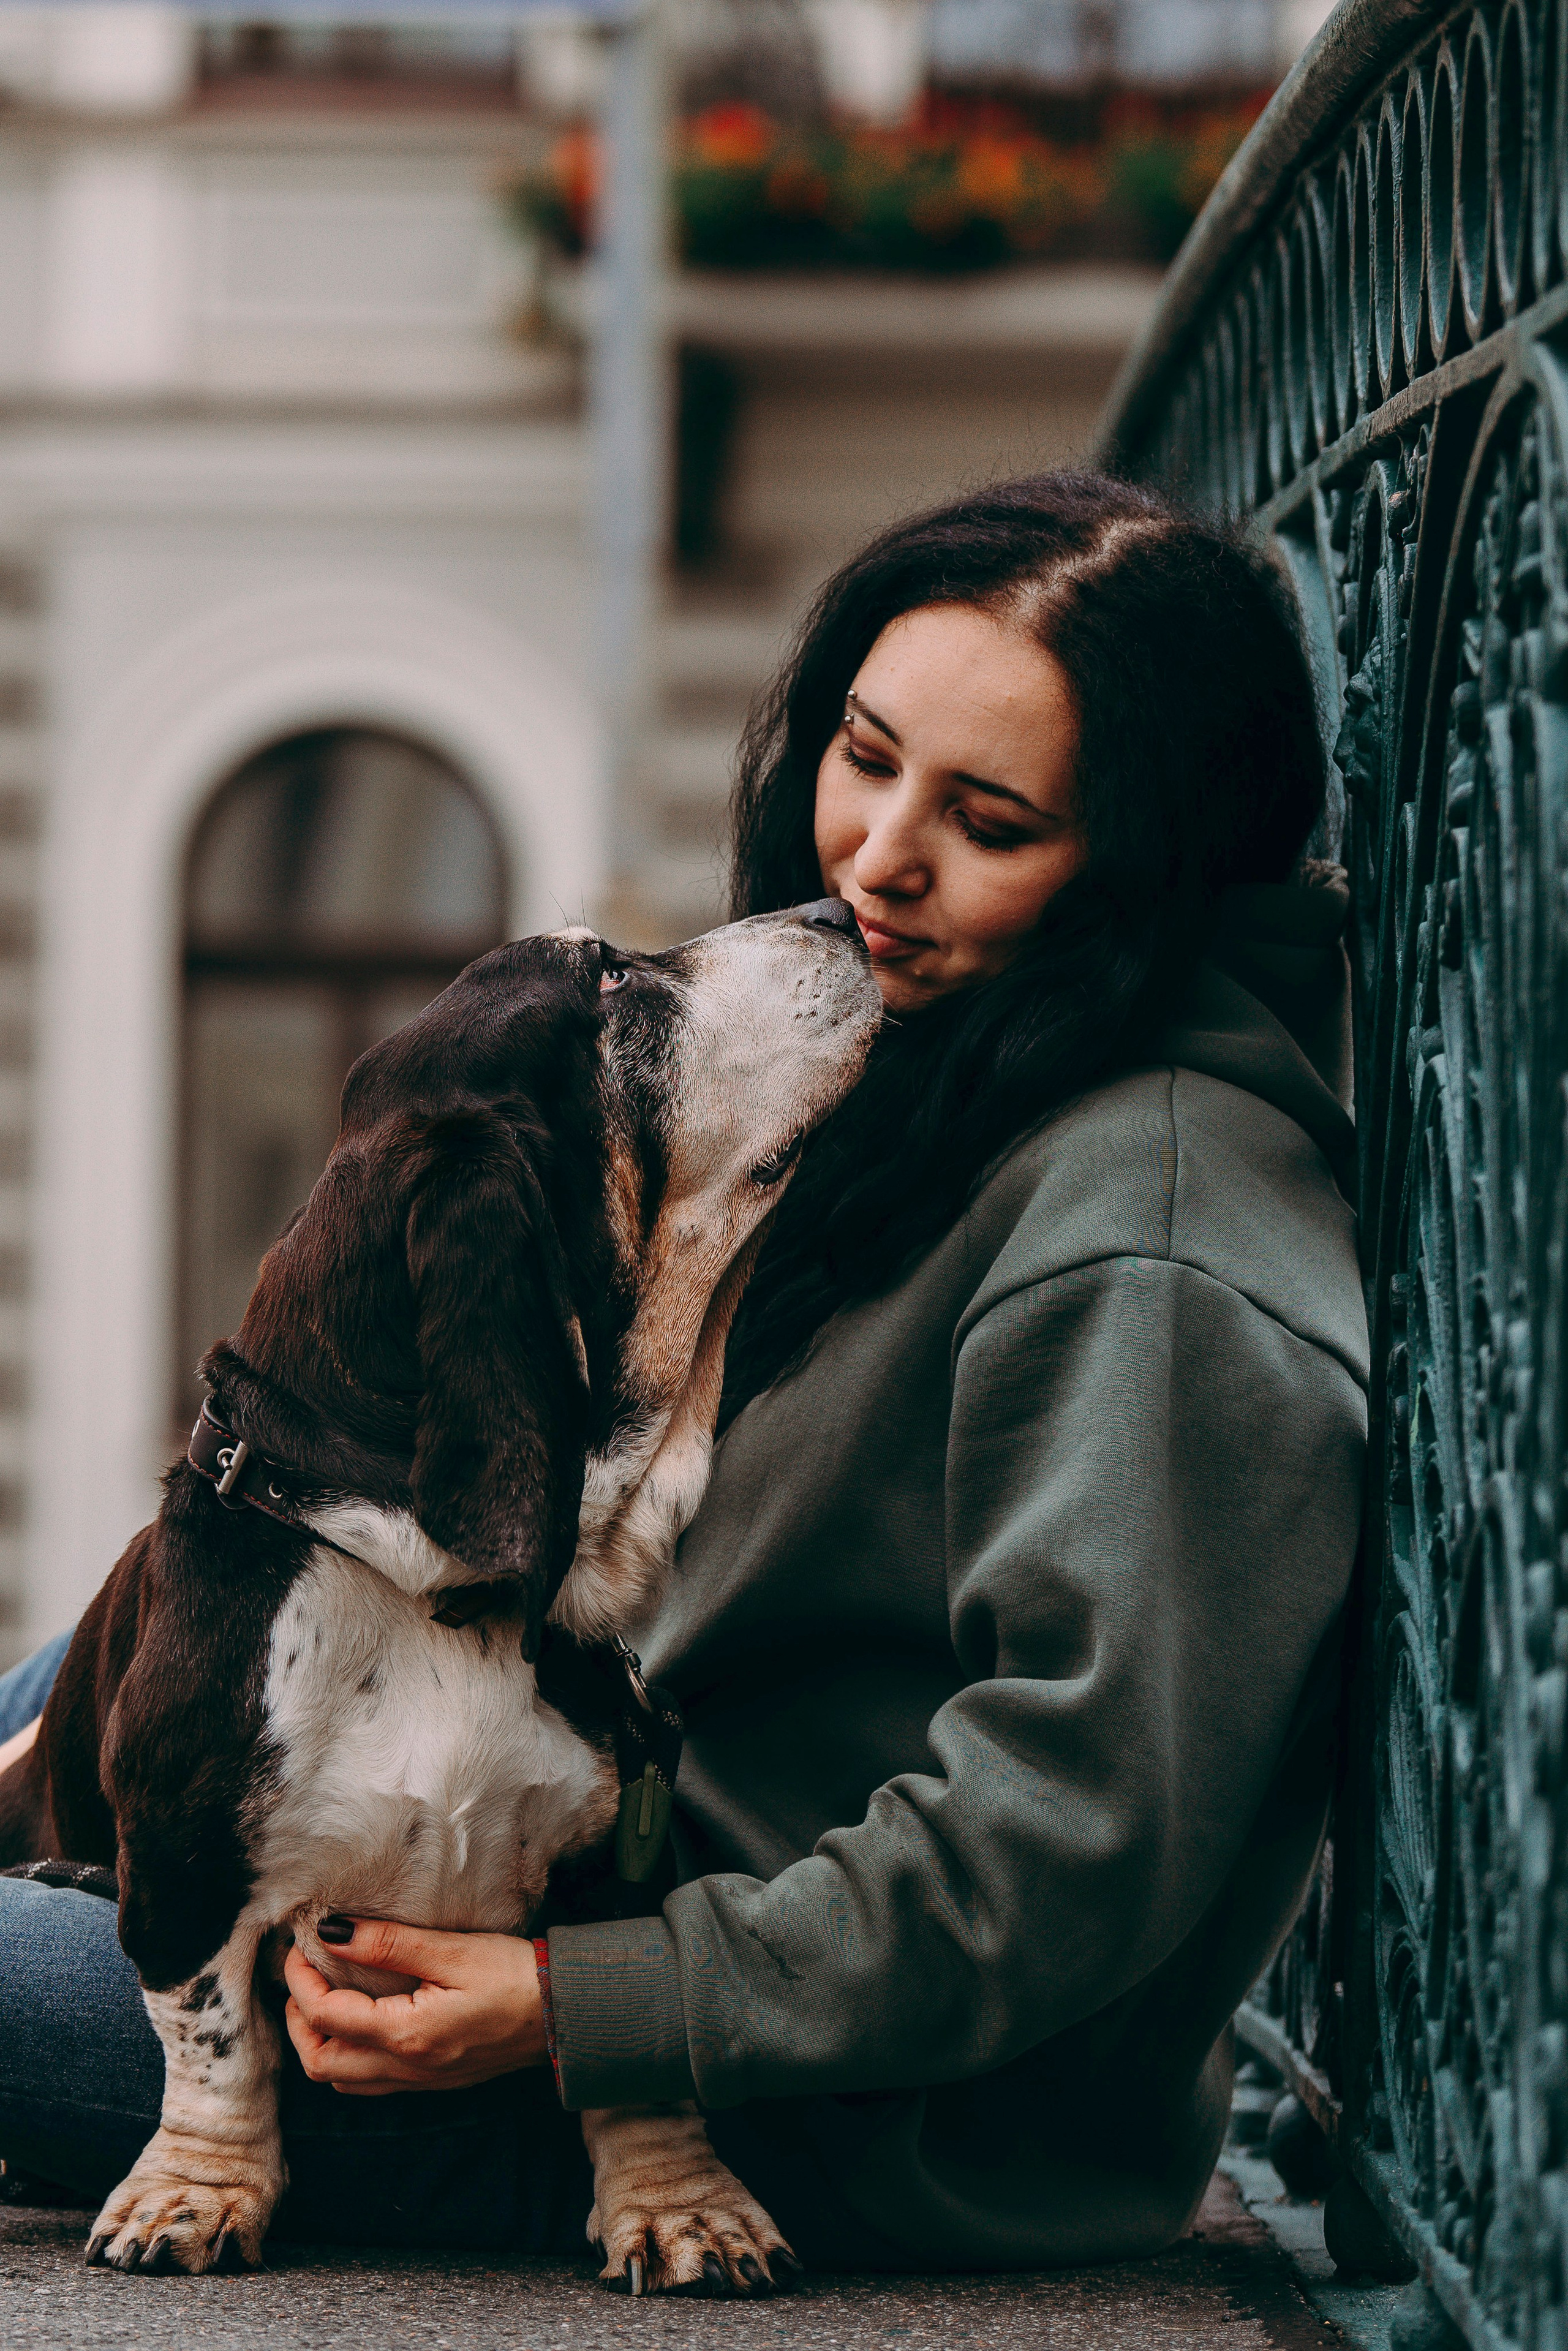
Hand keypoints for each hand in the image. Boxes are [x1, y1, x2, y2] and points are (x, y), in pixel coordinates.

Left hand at [283, 1917, 547, 2096]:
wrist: (566, 2014)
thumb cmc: (515, 1976)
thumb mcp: (452, 1950)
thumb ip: (388, 1943)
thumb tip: (334, 1931)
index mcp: (406, 2035)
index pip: (325, 2015)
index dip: (300, 1980)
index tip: (298, 1948)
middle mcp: (406, 2067)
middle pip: (321, 2062)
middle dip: (298, 2020)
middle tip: (301, 1979)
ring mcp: (420, 2080)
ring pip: (342, 2079)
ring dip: (320, 2042)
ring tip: (322, 1999)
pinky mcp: (434, 2079)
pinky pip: (370, 2083)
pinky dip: (348, 2056)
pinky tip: (360, 2023)